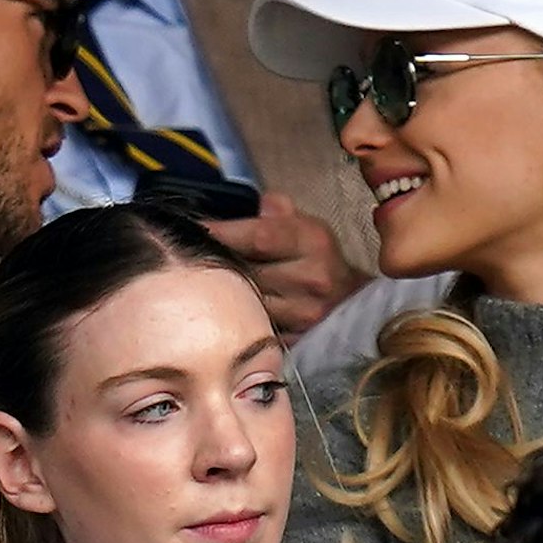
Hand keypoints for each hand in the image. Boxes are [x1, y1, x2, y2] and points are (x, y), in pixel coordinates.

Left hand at [201, 192, 366, 334]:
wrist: (349, 299)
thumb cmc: (318, 257)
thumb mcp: (305, 225)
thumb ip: (277, 210)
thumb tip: (255, 204)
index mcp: (312, 242)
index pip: (258, 237)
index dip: (222, 233)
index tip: (196, 229)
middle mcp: (311, 278)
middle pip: (247, 272)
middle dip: (219, 263)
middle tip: (193, 255)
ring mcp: (304, 313)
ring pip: (246, 303)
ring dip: (225, 293)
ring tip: (209, 282)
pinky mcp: (296, 338)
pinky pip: (254, 327)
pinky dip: (239, 317)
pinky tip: (229, 308)